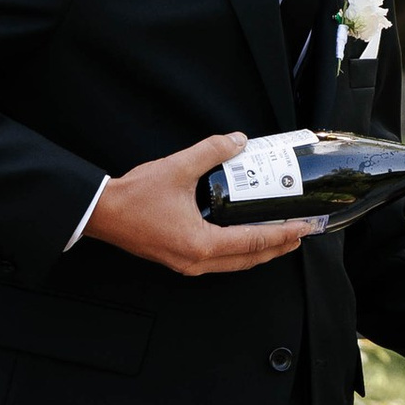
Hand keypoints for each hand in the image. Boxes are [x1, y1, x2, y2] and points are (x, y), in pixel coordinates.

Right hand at [90, 133, 309, 276]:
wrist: (99, 213)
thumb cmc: (133, 196)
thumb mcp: (177, 167)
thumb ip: (211, 151)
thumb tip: (239, 140)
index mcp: (201, 243)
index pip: (254, 242)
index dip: (283, 234)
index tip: (305, 227)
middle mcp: (197, 261)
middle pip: (249, 259)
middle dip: (278, 247)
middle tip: (301, 233)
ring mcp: (187, 264)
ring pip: (234, 264)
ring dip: (259, 252)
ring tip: (280, 237)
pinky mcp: (178, 260)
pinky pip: (219, 261)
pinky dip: (238, 252)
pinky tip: (245, 238)